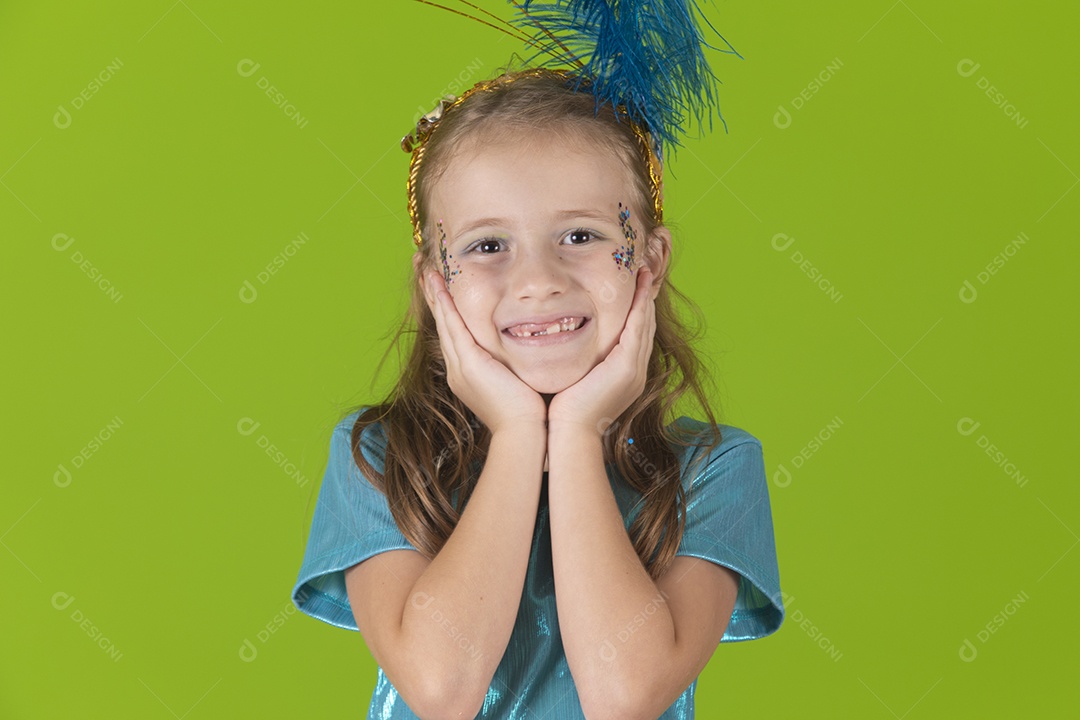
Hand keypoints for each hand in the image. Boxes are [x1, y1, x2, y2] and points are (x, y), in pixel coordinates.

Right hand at [424, 271, 547, 435]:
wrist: (524, 433)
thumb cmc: (527, 414)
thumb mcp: (517, 383)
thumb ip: (515, 366)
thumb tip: (527, 352)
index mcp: (467, 374)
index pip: (453, 333)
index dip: (444, 308)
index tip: (438, 285)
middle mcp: (458, 369)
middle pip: (441, 323)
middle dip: (431, 295)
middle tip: (421, 268)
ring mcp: (460, 367)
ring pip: (443, 321)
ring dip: (433, 293)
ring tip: (424, 268)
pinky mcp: (469, 364)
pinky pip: (453, 327)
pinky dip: (445, 305)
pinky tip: (439, 285)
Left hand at [548, 267, 657, 435]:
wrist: (569, 434)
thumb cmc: (564, 412)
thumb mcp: (576, 380)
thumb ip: (578, 362)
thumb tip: (561, 343)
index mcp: (625, 374)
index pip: (635, 334)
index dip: (636, 308)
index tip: (632, 285)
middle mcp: (635, 371)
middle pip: (645, 325)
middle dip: (644, 297)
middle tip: (642, 270)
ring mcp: (634, 369)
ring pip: (644, 323)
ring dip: (645, 296)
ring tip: (642, 272)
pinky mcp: (627, 367)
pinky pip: (637, 329)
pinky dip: (639, 307)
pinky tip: (638, 288)